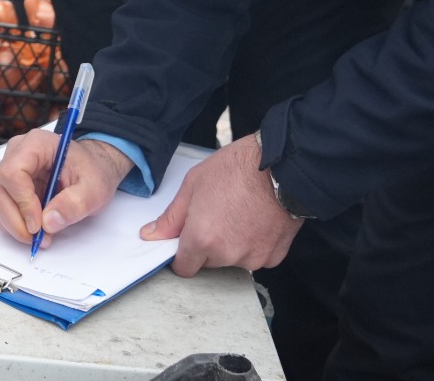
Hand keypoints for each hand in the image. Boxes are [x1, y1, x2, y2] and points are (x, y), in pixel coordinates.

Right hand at [0, 128, 132, 247]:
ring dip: (16, 225)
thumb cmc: (93, 171)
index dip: (22, 202)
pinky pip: (4, 208)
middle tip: (37, 238)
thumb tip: (48, 222)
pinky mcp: (12, 186)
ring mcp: (12, 169)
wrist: (93, 169)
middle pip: (0, 190)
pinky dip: (17, 224)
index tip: (38, 224)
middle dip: (16, 220)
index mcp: (36, 144)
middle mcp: (17, 154)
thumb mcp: (94, 188)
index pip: (13, 172)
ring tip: (42, 236)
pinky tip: (37, 229)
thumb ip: (74, 204)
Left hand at [139, 134, 301, 275]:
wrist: (281, 165)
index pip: (183, 268)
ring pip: (233, 260)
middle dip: (208, 245)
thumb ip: (171, 217)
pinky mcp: (273, 257)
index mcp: (201, 238)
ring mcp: (252, 258)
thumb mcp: (193, 184)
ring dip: (232, 245)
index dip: (183, 254)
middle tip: (217, 214)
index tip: (187, 241)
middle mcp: (226, 254)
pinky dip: (254, 244)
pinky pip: (255, 257)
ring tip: (239, 214)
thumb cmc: (238, 169)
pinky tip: (256, 221)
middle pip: (208, 262)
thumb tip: (152, 235)